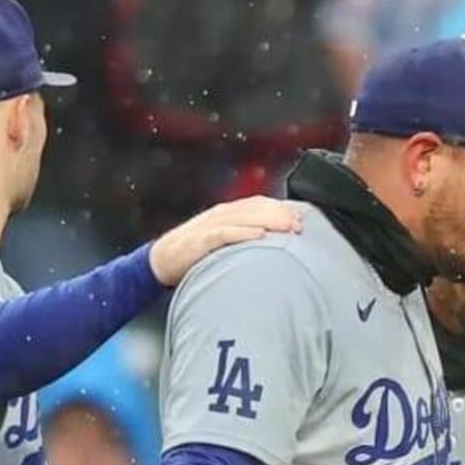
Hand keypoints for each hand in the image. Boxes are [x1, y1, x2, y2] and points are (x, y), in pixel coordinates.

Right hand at [148, 195, 302, 286]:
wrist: (162, 260)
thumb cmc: (196, 253)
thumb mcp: (224, 241)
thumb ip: (244, 237)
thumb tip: (271, 244)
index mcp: (228, 213)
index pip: (259, 204)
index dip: (281, 209)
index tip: (302, 219)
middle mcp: (221, 214)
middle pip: (255, 208)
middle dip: (280, 215)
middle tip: (300, 224)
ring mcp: (210, 225)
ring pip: (244, 218)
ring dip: (268, 221)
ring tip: (288, 228)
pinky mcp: (201, 240)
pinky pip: (224, 234)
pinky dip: (242, 234)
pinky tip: (259, 236)